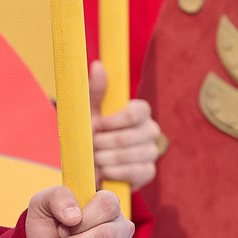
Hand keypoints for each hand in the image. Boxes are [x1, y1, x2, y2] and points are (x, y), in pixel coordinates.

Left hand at [88, 60, 161, 189]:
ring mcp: (151, 151)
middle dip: (105, 142)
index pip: (137, 112)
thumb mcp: (87, 111)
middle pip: (132, 136)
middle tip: (90, 145)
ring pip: (133, 155)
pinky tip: (104, 170)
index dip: (114, 121)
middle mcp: (150, 130)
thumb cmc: (88, 132)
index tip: (96, 125)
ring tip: (94, 158)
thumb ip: (94, 90)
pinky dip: (116, 172)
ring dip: (106, 158)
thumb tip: (98, 65)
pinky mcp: (148, 171)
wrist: (86, 164)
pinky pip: (137, 172)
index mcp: (139, 111)